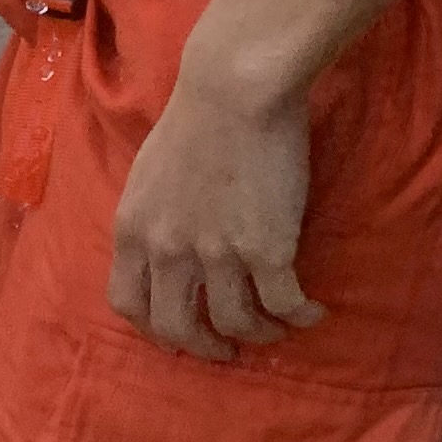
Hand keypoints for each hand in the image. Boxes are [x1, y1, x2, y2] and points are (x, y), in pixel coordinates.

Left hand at [106, 51, 326, 359]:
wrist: (236, 90)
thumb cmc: (196, 118)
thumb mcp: (149, 175)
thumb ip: (153, 217)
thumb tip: (166, 246)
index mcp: (133, 231)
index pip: (128, 303)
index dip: (152, 328)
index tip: (175, 335)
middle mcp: (168, 251)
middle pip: (176, 327)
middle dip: (203, 347)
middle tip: (225, 350)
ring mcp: (217, 254)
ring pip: (235, 322)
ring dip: (257, 335)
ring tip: (274, 330)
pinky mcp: (266, 249)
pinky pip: (283, 303)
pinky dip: (299, 316)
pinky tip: (312, 314)